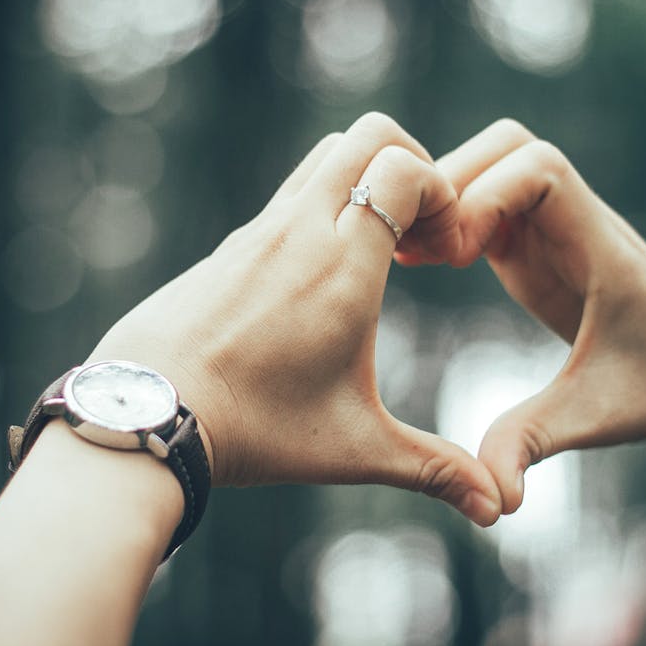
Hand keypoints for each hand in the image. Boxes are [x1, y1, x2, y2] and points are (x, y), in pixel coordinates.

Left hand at [83, 113, 503, 525]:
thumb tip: (497, 510)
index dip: (440, 190)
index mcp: (343, 266)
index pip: (403, 169)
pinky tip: (319, 276)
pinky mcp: (228, 246)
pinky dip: (319, 207)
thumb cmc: (255, 431)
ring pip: (321, 156)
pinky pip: (285, 195)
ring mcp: (257, 231)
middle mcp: (300, 230)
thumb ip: (433, 469)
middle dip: (409, 163)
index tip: (443, 247)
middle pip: (365, 135)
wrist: (147, 416)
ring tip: (373, 251)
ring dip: (361, 180)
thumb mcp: (354, 449)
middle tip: (418, 231)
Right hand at [409, 119, 645, 513]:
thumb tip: (494, 498)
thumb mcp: (594, 416)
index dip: (489, 194)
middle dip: (453, 181)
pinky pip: (483, 201)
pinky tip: (420, 263)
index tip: (459, 255)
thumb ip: (536, 442)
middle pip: (507, 144)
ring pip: (490, 163)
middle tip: (420, 251)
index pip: (542, 168)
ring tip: (411, 255)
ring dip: (445, 195)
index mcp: (598, 243)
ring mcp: (553, 227)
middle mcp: (575, 220)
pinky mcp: (535, 243)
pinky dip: (447, 217)